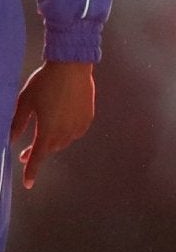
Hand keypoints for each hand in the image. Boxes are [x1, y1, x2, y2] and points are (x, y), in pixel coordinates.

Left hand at [11, 60, 94, 188]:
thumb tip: (12, 139)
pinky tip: (60, 122)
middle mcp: (65, 132)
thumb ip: (18, 123)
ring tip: (43, 132)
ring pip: (63, 142)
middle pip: (50, 149)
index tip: (28, 184)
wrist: (71, 67)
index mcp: (48, 130)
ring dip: (52, 141)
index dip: (32, 171)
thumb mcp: (25, 102)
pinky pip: (75, 132)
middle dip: (38, 152)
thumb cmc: (44, 83)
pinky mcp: (87, 118)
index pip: (38, 157)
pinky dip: (65, 132)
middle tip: (25, 151)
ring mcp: (78, 125)